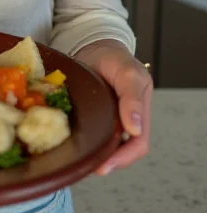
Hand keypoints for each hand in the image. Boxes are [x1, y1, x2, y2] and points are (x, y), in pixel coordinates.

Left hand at [74, 38, 152, 174]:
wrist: (96, 46)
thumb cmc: (114, 57)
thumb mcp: (127, 72)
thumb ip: (132, 98)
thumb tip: (135, 128)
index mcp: (140, 112)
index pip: (137, 144)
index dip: (123, 158)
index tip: (104, 165)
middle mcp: (125, 120)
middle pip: (121, 150)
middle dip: (106, 160)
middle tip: (88, 166)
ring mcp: (109, 119)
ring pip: (105, 144)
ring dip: (94, 152)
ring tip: (78, 158)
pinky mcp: (92, 115)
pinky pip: (90, 132)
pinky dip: (83, 139)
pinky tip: (71, 141)